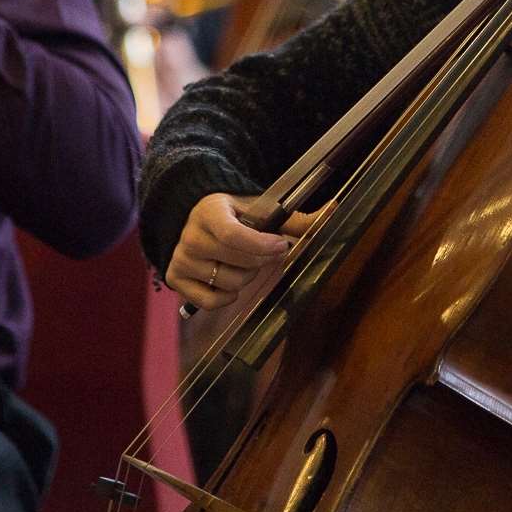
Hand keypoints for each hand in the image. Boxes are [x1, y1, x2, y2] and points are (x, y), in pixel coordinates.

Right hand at [164, 193, 315, 310]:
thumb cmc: (234, 214)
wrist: (194, 217)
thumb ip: (295, 218)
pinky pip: (212, 301)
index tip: (282, 246)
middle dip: (261, 260)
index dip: (262, 246)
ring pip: (230, 284)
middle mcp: (191, 237)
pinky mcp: (176, 279)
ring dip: (246, 277)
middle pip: (239, 263)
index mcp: (210, 212)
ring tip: (242, 262)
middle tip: (264, 251)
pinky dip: (227, 296)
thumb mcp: (259, 210)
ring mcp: (181, 260)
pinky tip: (229, 280)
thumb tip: (334, 210)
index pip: (234, 236)